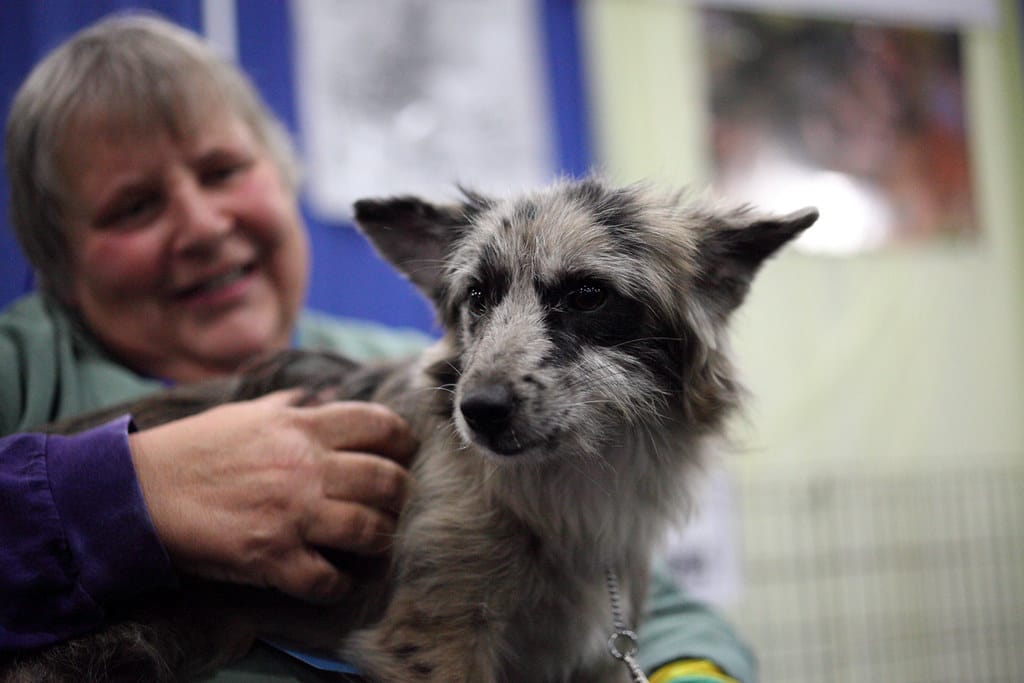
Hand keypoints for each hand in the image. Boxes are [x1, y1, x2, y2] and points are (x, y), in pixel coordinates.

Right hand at [127, 391, 416, 602]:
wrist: (138, 491)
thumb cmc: (191, 450)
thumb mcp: (243, 413)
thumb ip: (288, 406)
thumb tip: (319, 395)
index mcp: (300, 427)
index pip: (378, 425)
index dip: (402, 441)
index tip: (405, 454)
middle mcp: (304, 467)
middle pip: (386, 480)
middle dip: (400, 495)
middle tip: (394, 504)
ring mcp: (291, 513)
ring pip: (369, 529)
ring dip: (380, 539)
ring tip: (375, 541)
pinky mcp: (272, 556)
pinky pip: (327, 578)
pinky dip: (340, 584)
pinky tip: (338, 580)